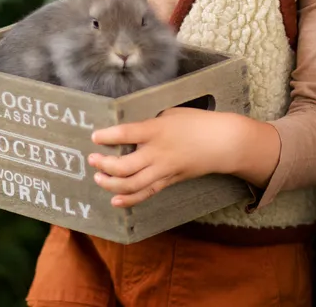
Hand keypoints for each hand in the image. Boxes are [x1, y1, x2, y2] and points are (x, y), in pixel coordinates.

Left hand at [88, 108, 270, 208]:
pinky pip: (146, 193)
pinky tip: (115, 200)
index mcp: (156, 130)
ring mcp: (164, 170)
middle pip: (124, 166)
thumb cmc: (196, 122)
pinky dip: (129, 200)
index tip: (94, 137)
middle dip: (104, 165)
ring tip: (99, 177)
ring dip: (111, 184)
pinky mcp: (169, 181)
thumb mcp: (169, 114)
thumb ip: (148, 124)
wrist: (222, 143)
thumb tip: (128, 132)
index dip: (106, 137)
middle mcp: (157, 152)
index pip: (126, 134)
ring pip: (132, 185)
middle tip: (92, 160)